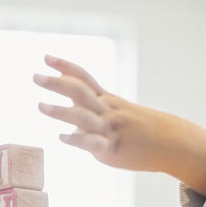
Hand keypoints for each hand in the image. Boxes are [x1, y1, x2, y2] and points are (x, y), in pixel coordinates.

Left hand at [33, 54, 205, 192]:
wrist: (170, 143)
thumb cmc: (138, 130)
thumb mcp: (114, 114)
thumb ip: (88, 109)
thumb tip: (67, 115)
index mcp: (106, 100)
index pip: (84, 78)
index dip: (65, 66)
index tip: (45, 57)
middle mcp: (107, 111)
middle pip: (80, 92)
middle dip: (57, 84)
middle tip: (35, 76)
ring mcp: (110, 129)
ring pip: (83, 117)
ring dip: (61, 111)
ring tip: (40, 106)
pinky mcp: (112, 149)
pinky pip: (93, 143)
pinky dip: (77, 139)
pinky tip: (62, 138)